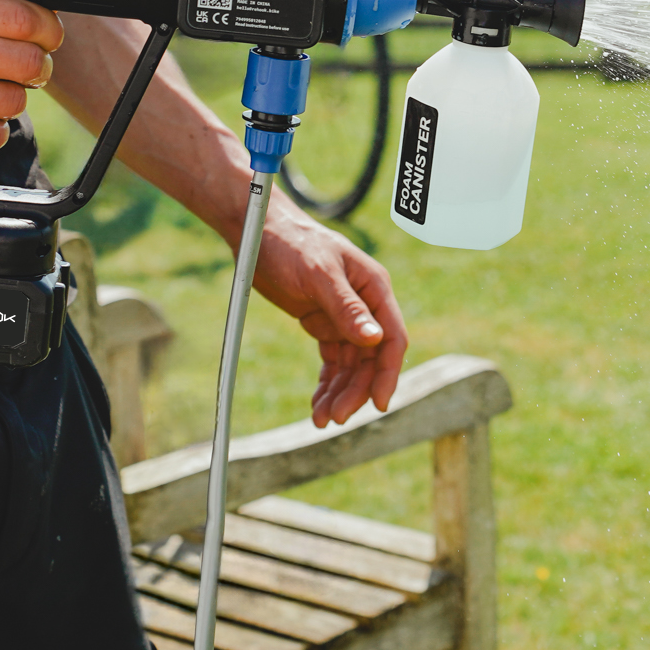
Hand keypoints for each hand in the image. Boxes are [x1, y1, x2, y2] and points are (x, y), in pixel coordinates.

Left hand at [253, 193, 407, 427]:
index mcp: (374, 288)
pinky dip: (327, 382)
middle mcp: (364, 304)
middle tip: (334, 417)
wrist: (257, 231)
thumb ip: (347, 307)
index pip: (392, 338)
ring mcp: (343, 315)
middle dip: (355, 390)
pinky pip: (332, 360)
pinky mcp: (322, 322)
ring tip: (319, 418)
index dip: (388, 372)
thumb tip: (375, 340)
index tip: (378, 403)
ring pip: (350, 365)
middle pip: (370, 359)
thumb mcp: (318, 274)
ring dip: (339, 392)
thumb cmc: (291, 242)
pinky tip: (317, 402)